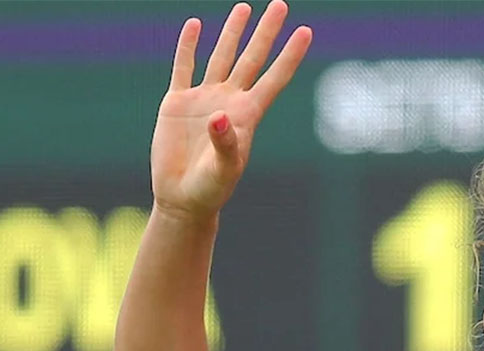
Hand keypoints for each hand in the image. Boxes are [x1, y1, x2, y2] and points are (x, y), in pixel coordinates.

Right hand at [150, 1, 311, 219]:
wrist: (182, 198)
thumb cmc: (211, 189)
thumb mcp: (223, 170)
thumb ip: (225, 143)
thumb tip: (217, 116)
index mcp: (248, 115)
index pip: (275, 78)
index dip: (290, 55)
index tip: (306, 31)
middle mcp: (230, 101)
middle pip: (253, 58)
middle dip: (266, 32)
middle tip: (281, 4)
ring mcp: (205, 98)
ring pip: (222, 56)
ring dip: (232, 32)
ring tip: (244, 8)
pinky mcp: (178, 103)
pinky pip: (184, 67)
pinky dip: (188, 46)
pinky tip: (195, 25)